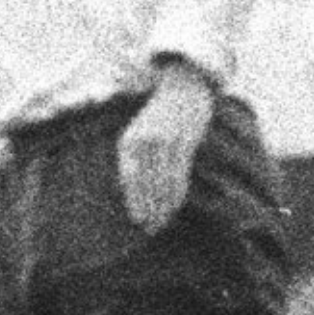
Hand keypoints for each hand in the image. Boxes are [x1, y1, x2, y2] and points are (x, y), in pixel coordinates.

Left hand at [119, 66, 216, 229]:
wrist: (182, 85)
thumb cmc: (159, 114)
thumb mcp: (139, 132)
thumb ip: (135, 157)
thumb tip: (133, 191)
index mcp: (128, 140)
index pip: (129, 180)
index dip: (135, 203)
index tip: (139, 221)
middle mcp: (144, 141)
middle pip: (146, 185)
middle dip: (149, 209)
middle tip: (152, 229)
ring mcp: (165, 142)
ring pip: (163, 183)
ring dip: (164, 206)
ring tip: (164, 223)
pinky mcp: (184, 141)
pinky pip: (180, 174)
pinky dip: (177, 193)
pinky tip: (176, 206)